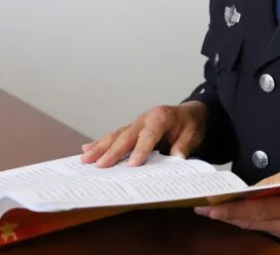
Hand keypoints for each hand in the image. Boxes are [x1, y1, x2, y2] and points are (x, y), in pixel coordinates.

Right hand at [80, 101, 207, 167]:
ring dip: (100, 147)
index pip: (149, 135)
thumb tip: (176, 158)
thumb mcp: (193, 134)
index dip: (141, 149)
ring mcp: (136, 123)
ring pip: (116, 135)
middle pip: (126, 136)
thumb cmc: (190, 123)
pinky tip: (87, 149)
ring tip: (86, 158)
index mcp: (161, 117)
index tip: (133, 164)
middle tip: (100, 165)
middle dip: (112, 151)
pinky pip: (115, 136)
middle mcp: (144, 119)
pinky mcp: (132, 129)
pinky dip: (101, 143)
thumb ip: (184, 146)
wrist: (190, 112)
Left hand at [194, 164, 279, 248]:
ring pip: (255, 228)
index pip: (253, 211)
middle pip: (249, 223)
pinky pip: (266, 230)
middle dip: (223, 215)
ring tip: (213, 207)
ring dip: (234, 219)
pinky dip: (250, 222)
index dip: (228, 209)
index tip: (207, 205)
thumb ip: (276, 180)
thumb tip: (252, 188)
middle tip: (201, 205)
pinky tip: (237, 214)